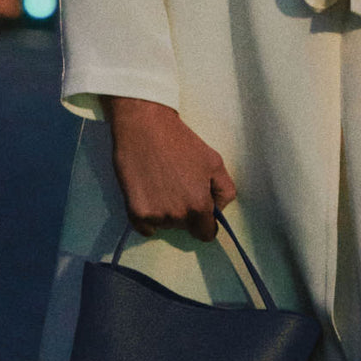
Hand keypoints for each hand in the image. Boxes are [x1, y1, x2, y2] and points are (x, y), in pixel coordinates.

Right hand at [109, 98, 236, 242]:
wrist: (144, 126)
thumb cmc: (181, 141)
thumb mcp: (214, 161)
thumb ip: (225, 190)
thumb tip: (220, 209)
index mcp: (199, 206)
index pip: (206, 234)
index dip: (205, 222)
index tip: (199, 210)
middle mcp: (177, 216)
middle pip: (185, 228)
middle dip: (185, 213)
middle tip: (177, 186)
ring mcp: (155, 216)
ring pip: (165, 226)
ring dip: (165, 212)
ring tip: (161, 183)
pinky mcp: (135, 213)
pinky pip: (146, 227)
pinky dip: (147, 216)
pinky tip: (148, 192)